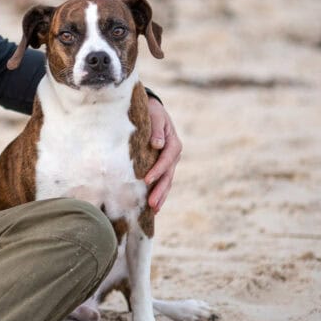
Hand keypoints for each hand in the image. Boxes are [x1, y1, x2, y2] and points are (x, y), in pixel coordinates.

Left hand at [144, 97, 180, 212]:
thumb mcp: (155, 116)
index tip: (146, 180)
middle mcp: (174, 155)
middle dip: (160, 191)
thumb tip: (157, 144)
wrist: (153, 110)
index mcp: (174, 144)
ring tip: (153, 210)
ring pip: (167, 181)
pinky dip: (159, 193)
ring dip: (160, 196)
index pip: (165, 160)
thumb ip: (156, 129)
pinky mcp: (163, 166)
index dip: (157, 170)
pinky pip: (162, 181)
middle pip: (168, 175)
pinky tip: (153, 206)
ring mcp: (170, 162)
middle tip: (152, 205)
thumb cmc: (152, 112)